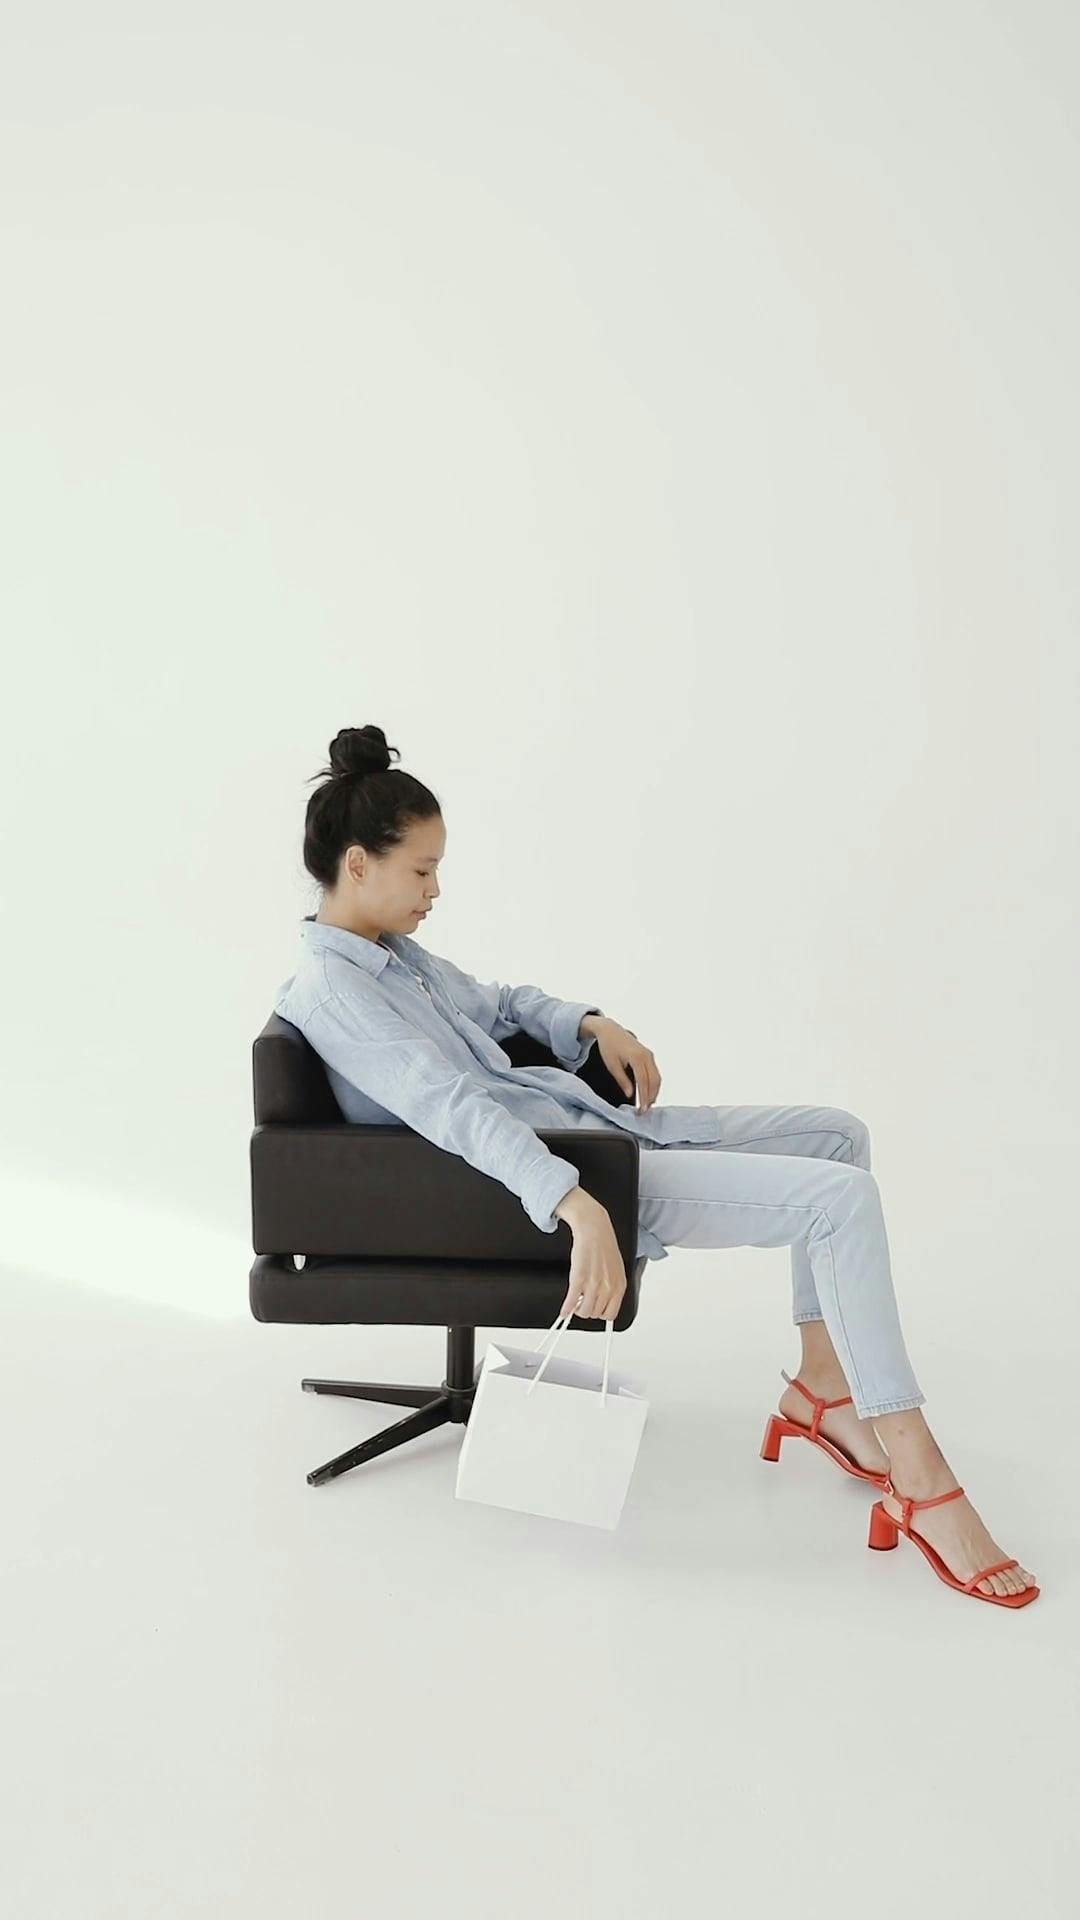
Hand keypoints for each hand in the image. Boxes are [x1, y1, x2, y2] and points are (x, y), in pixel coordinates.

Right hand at [557, 1200, 626, 1321]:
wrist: (594, 1228)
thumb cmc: (604, 1245)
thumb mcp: (616, 1269)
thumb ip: (612, 1287)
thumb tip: (603, 1303)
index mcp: (619, 1285)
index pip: (611, 1314)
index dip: (600, 1313)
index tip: (594, 1309)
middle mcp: (608, 1287)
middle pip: (595, 1314)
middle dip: (587, 1309)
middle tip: (581, 1302)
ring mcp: (593, 1283)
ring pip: (584, 1311)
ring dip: (577, 1309)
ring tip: (574, 1302)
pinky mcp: (579, 1278)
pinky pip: (571, 1301)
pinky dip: (566, 1309)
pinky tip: (564, 1310)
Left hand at [592, 1018, 661, 1110]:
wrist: (610, 1030)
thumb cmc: (609, 1045)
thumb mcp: (612, 1065)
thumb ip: (622, 1080)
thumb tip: (630, 1094)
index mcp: (637, 1057)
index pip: (644, 1081)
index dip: (644, 1096)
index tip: (642, 1108)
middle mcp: (647, 1055)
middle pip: (654, 1081)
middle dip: (651, 1097)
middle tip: (644, 1110)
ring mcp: (650, 1055)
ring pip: (657, 1077)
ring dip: (654, 1092)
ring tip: (647, 1104)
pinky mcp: (649, 1056)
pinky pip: (655, 1073)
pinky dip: (653, 1084)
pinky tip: (648, 1093)